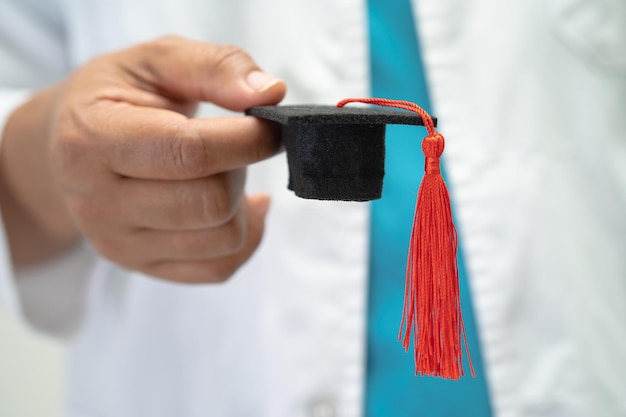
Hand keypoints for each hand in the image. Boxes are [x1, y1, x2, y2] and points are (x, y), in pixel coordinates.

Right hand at [0, 36, 285, 282]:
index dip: (249, 138)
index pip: (192, 153)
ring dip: (241, 201)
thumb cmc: (118, 98)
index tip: (269, 124)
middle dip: (241, 168)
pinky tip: (237, 206)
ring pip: (224, 238)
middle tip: (233, 144)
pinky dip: (245, 235)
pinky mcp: (141, 265)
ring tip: (222, 171)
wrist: (71, 146)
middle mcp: (98, 202)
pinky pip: (220, 268)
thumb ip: (215, 67)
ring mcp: (119, 243)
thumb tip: (272, 93)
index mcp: (94, 140)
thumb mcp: (157, 60)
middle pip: (213, 202)